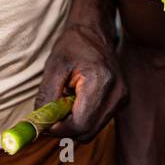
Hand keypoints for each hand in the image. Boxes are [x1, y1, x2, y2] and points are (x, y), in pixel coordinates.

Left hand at [34, 22, 124, 141]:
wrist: (94, 33)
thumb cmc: (73, 46)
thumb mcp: (54, 67)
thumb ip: (47, 97)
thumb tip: (42, 124)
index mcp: (101, 81)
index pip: (80, 123)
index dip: (60, 129)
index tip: (45, 125)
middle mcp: (116, 93)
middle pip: (87, 131)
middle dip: (65, 129)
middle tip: (51, 116)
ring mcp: (122, 98)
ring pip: (92, 130)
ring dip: (74, 124)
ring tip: (65, 102)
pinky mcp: (121, 101)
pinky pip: (97, 123)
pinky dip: (83, 119)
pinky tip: (77, 101)